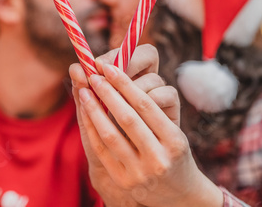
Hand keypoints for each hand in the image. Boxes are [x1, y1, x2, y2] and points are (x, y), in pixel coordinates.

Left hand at [70, 45, 222, 206]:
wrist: (178, 193)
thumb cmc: (173, 152)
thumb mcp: (174, 132)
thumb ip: (153, 109)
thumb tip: (122, 75)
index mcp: (175, 141)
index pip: (147, 106)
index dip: (125, 84)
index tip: (110, 67)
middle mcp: (159, 158)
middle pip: (128, 118)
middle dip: (108, 93)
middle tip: (94, 75)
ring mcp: (140, 173)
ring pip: (111, 135)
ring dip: (94, 110)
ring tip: (84, 91)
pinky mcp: (124, 181)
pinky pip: (102, 150)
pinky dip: (91, 129)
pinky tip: (85, 113)